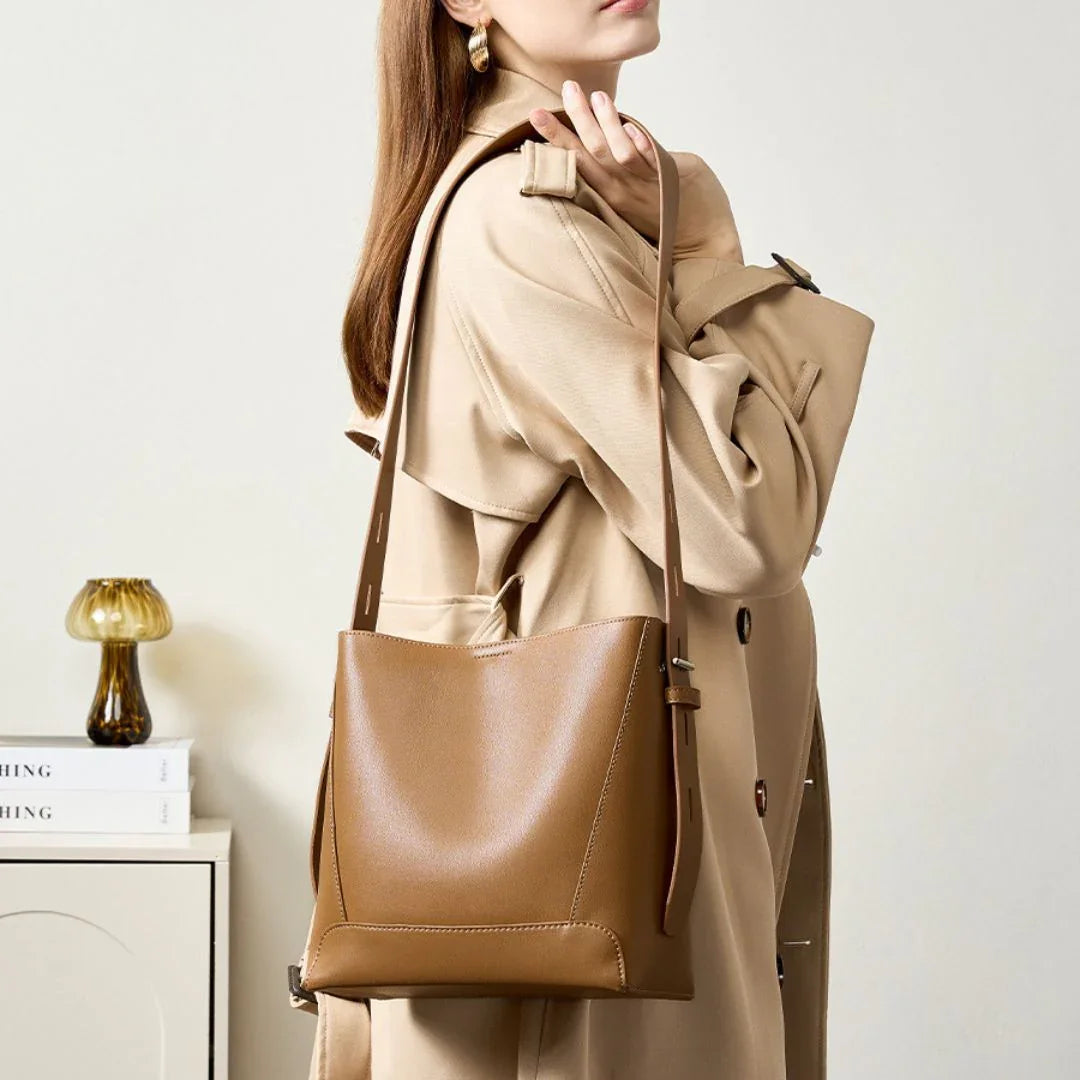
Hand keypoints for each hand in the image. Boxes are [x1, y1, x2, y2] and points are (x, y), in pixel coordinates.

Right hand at [528, 79, 743, 263]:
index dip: (556, 139)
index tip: (535, 115)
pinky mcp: (672, 183)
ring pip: (620, 154)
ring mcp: (646, 188)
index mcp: (609, 193)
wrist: (704, 244)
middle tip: (566, 89)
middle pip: (592, 154)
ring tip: (598, 96)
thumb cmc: (669, 216)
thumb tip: (617, 130)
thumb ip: (624, 164)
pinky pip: (653, 163)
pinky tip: (631, 127)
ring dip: (608, 124)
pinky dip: (641, 146)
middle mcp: (622, 192)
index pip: (575, 162)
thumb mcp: (635, 192)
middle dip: (575, 122)